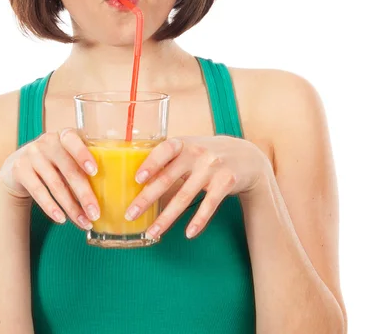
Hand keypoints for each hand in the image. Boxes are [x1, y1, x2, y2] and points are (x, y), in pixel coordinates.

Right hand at [0, 128, 99, 230]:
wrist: (19, 165)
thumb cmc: (55, 162)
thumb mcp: (67, 156)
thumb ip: (82, 165)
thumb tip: (109, 192)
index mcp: (64, 135)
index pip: (73, 140)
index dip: (83, 154)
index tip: (95, 171)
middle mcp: (48, 141)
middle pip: (68, 170)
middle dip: (84, 194)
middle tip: (96, 213)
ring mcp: (32, 154)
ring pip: (55, 185)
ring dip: (71, 207)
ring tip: (84, 222)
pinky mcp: (20, 169)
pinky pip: (38, 191)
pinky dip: (51, 207)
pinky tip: (61, 219)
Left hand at [125, 135, 272, 238]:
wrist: (247, 156)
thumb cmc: (207, 154)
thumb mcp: (190, 147)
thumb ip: (169, 158)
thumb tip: (138, 179)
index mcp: (184, 143)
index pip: (164, 150)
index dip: (151, 163)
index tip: (137, 179)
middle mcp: (197, 154)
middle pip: (168, 179)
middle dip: (147, 198)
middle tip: (130, 214)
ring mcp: (212, 168)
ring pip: (184, 197)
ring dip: (167, 218)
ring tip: (152, 232)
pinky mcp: (226, 183)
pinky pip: (209, 205)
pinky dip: (198, 221)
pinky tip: (188, 233)